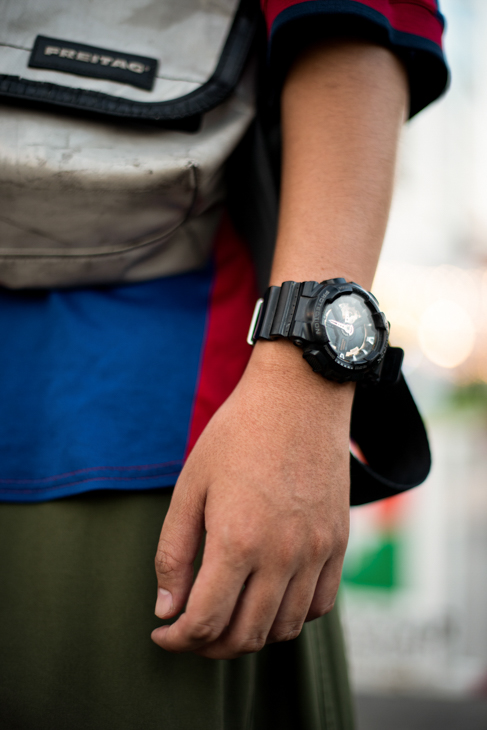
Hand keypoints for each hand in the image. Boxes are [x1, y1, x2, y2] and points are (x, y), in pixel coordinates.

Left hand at [151, 341, 352, 659]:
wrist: (298, 396)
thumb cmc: (237, 435)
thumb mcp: (191, 486)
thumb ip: (174, 552)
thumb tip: (166, 609)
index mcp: (237, 541)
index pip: (205, 622)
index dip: (177, 639)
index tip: (162, 632)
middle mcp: (282, 555)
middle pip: (245, 636)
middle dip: (208, 646)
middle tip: (189, 630)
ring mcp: (316, 551)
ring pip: (284, 628)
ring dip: (250, 636)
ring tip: (227, 617)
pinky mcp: (338, 542)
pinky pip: (319, 605)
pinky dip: (291, 617)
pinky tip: (269, 599)